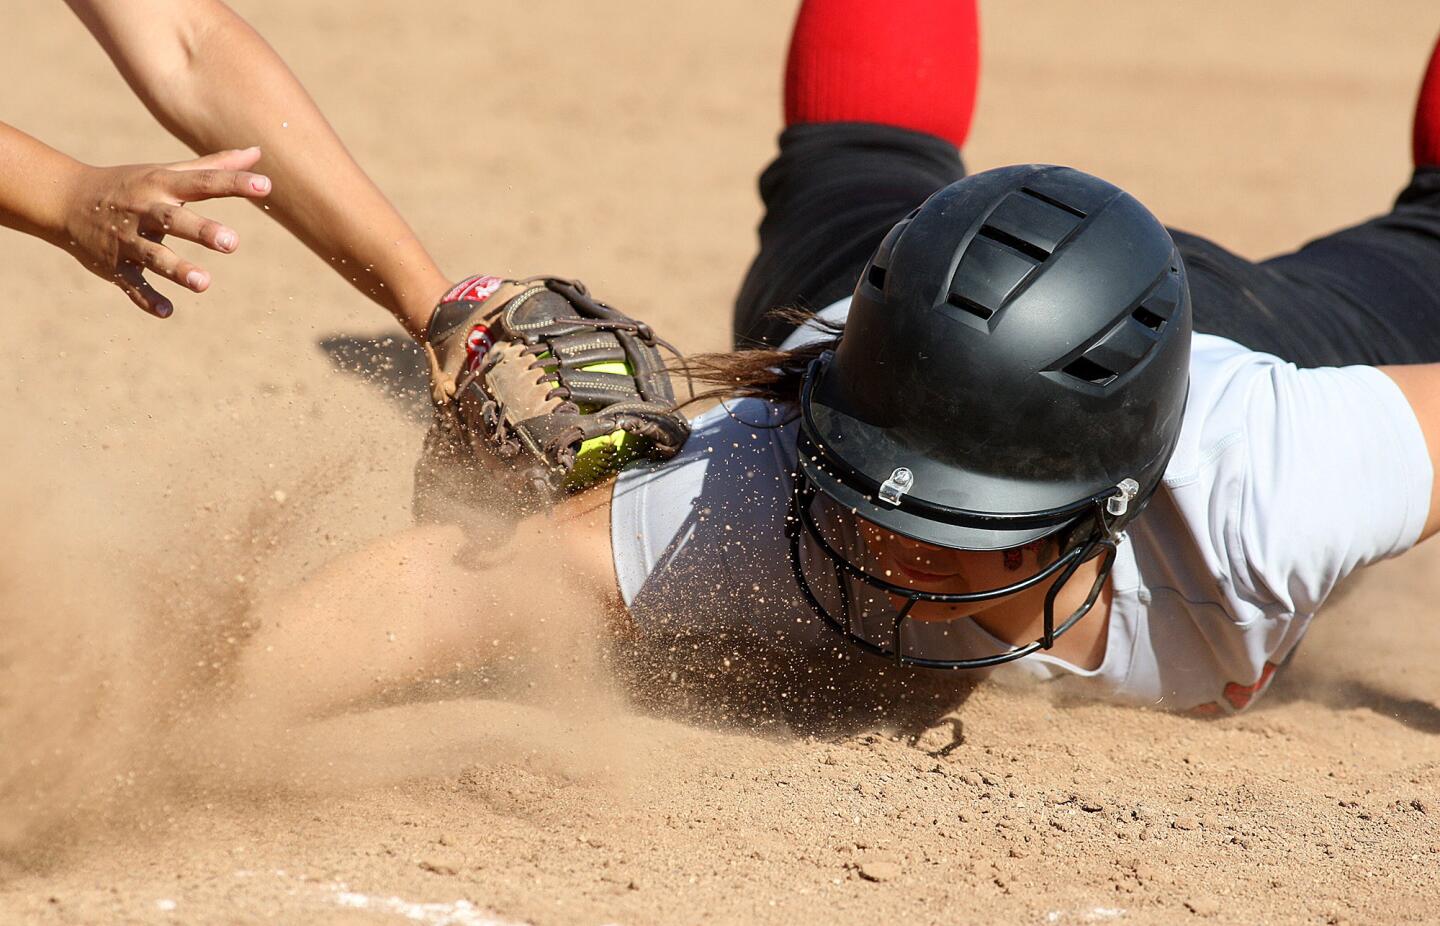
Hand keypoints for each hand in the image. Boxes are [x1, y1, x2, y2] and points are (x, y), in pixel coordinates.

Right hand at [58, 146, 270, 317]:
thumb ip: (215, 167)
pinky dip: (147, 298)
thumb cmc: (132, 185)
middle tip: (232, 242)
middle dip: (202, 231)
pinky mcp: (115, 266)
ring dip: (178, 269)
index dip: (235, 183)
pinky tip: (167, 311)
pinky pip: (132, 285)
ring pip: (154, 256)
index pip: (204, 182)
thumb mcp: (169, 172)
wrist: (67, 200)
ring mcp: (128, 240)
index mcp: (162, 186)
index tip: (266, 186)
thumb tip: (257, 152)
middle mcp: (145, 211)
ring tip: (204, 283)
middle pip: (175, 220)